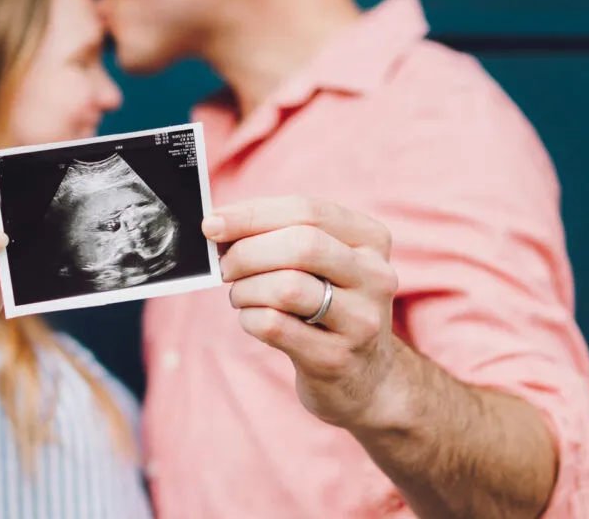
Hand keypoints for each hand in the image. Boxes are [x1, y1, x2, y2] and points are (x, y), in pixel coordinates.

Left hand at [203, 196, 402, 428]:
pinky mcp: (336, 358)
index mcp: (371, 240)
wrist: (365, 378)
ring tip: (241, 296)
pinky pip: (275, 326)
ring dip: (246, 289)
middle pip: (301, 246)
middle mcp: (375, 277)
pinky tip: (252, 319)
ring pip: (287, 287)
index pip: (308, 211)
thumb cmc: (328, 306)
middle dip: (247, 252)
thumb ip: (281, 236)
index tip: (213, 223)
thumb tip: (219, 225)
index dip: (253, 214)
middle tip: (224, 267)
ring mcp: (361, 321)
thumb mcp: (323, 265)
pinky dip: (249, 318)